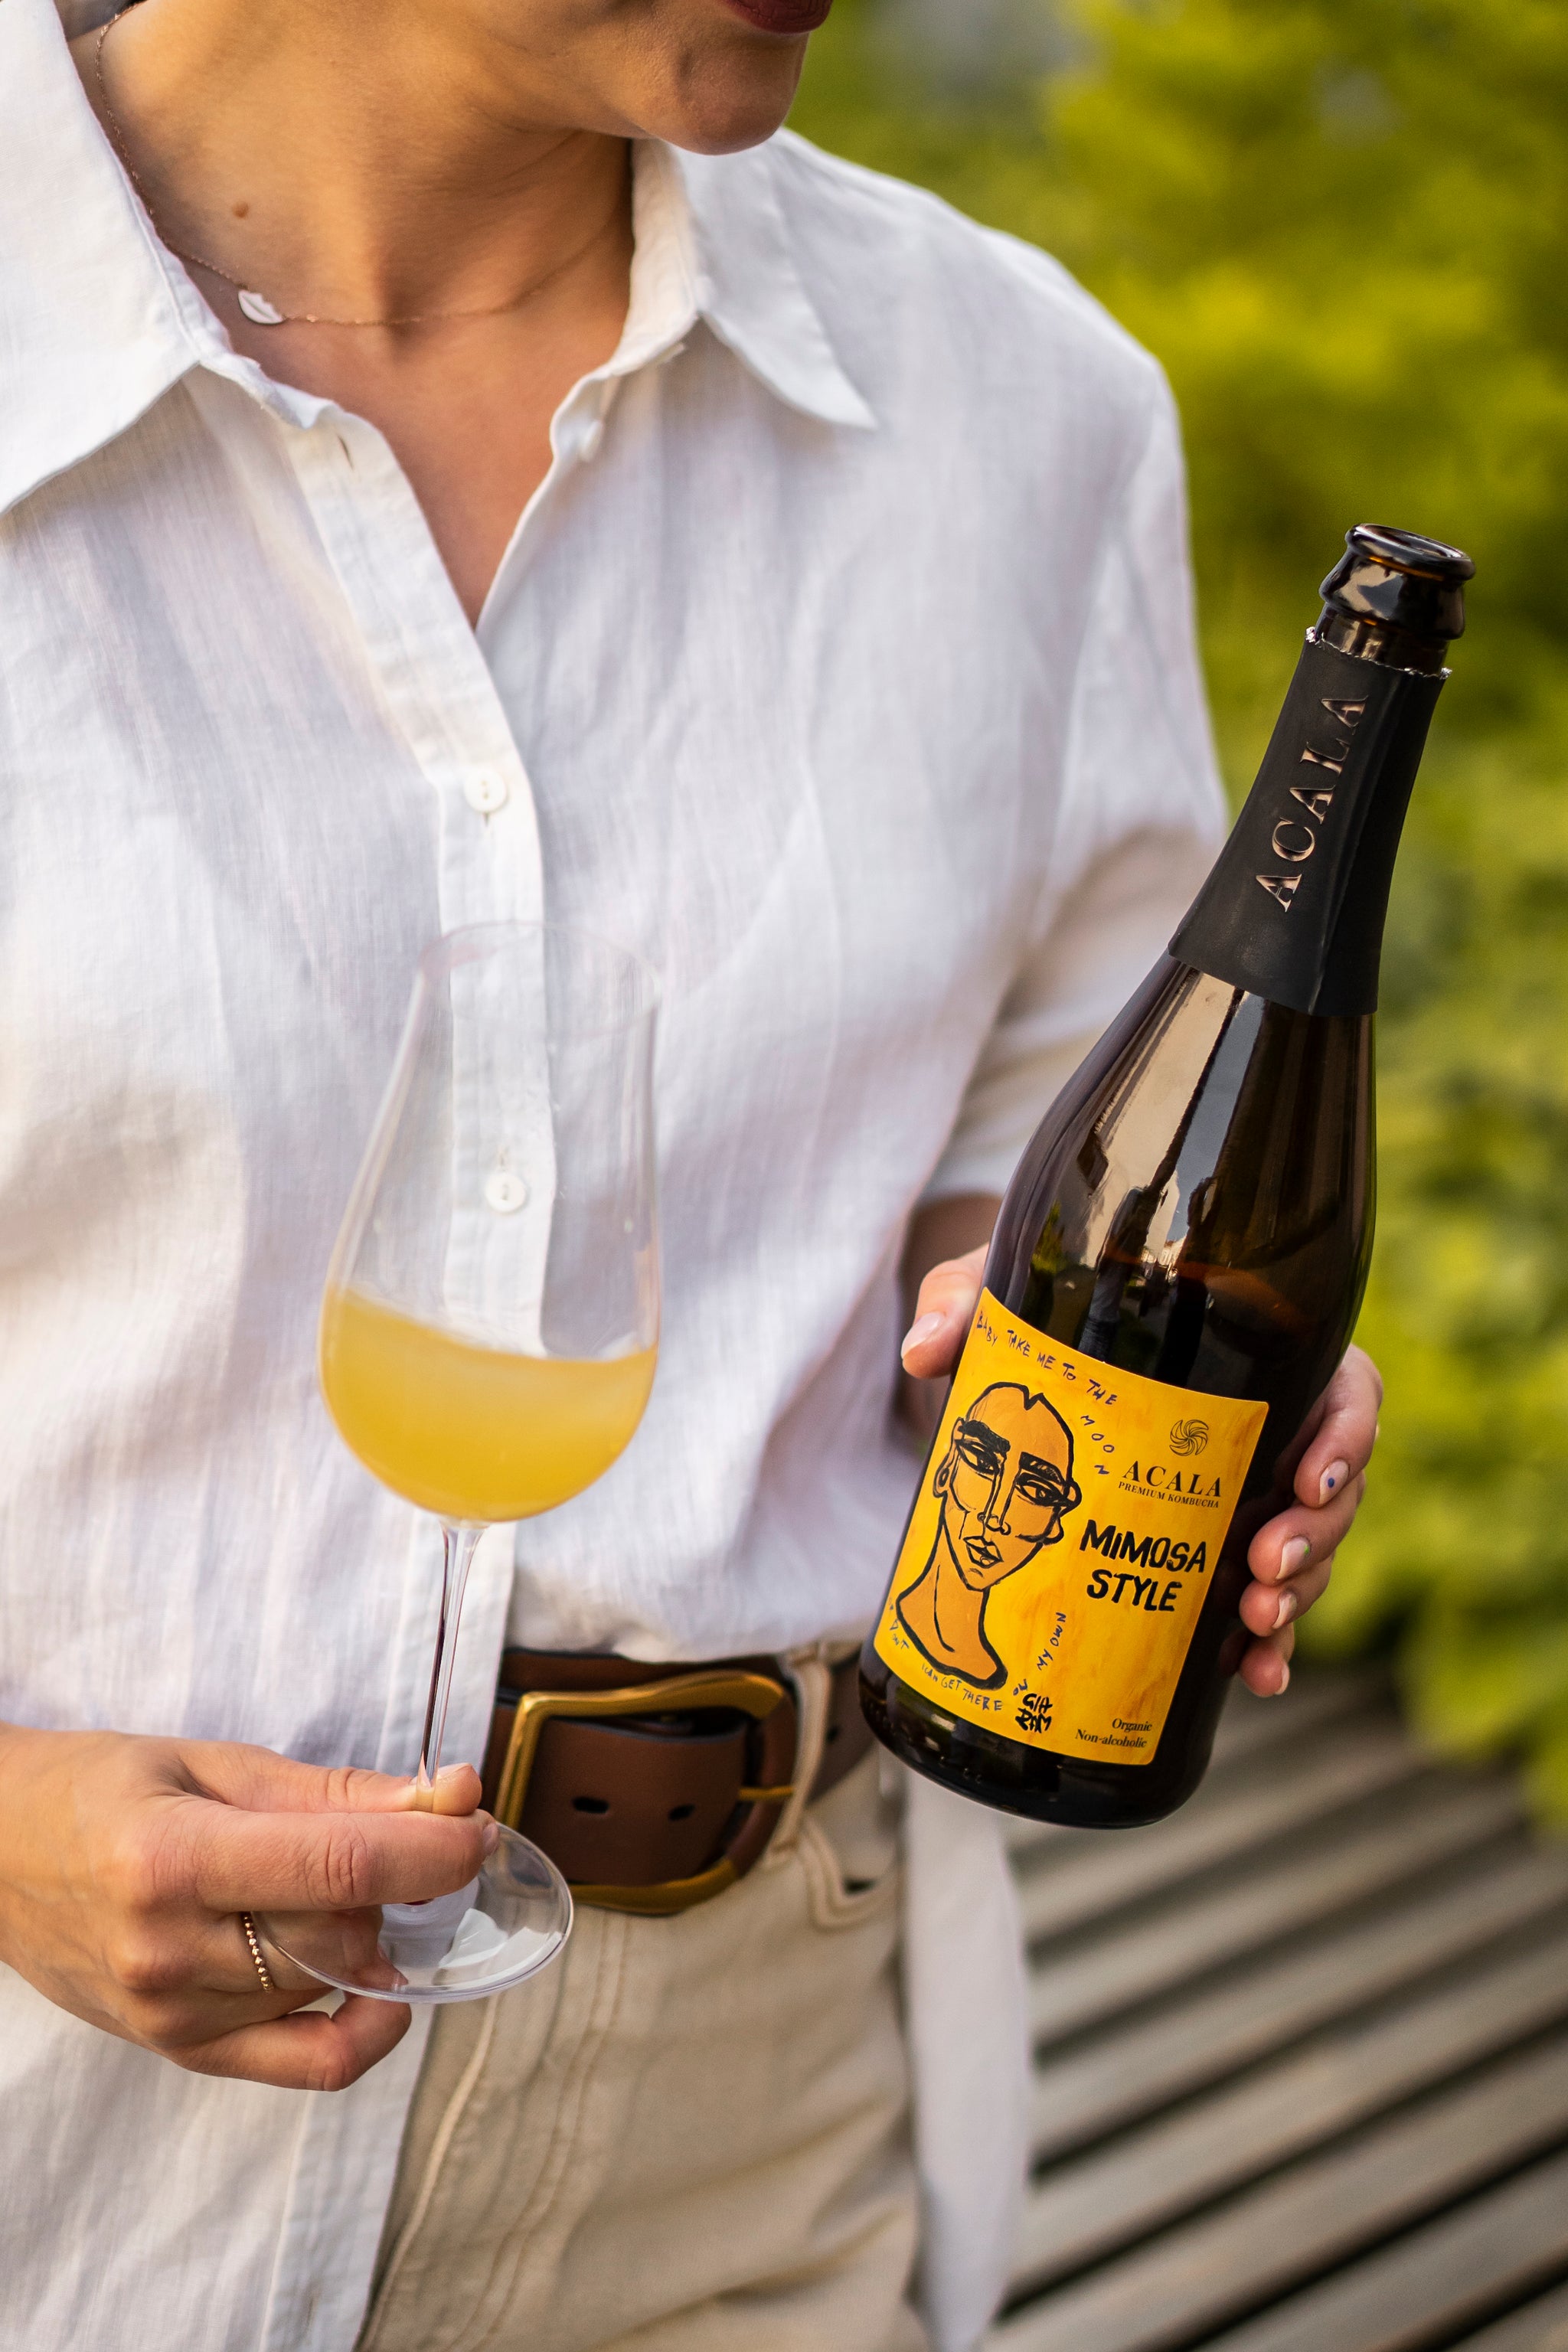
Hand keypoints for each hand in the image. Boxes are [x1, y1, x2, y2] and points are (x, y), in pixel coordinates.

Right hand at [0, 1724, 491, 2090]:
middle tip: (420, 1837)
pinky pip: (305, 2063)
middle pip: (342, 1931)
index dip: (430, 1848)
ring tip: (343, 1883)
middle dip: (406, 1882)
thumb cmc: (101, 1788)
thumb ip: (333, 1791)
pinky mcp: (179, 2050)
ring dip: (371, 1934)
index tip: (477, 1825)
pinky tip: (383, 1986)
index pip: (340, 1865)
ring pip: (332, 1985)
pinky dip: (364, 2028)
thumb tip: (450, 1798)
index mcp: (172, 1860)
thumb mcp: (211, 1763)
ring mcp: (171, 2014)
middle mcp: (168, 1950)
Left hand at [900, 1245, 1381, 1698]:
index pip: (1345, 1390)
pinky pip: (1266, 1604)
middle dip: (1315, 1538)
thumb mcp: (1000, 1294)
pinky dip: (1270, 1645)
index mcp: (1253, 1355)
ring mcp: (1250, 1497)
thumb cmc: (1033, 1314)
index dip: (1345, 1438)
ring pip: (1311, 1550)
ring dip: (1298, 1594)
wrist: (1015, 1373)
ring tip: (1254, 1626)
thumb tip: (925, 1352)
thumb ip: (961, 1302)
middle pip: (1334, 1487)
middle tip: (1262, 1569)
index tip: (1304, 1479)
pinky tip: (1257, 1676)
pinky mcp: (1217, 1553)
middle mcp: (1268, 1429)